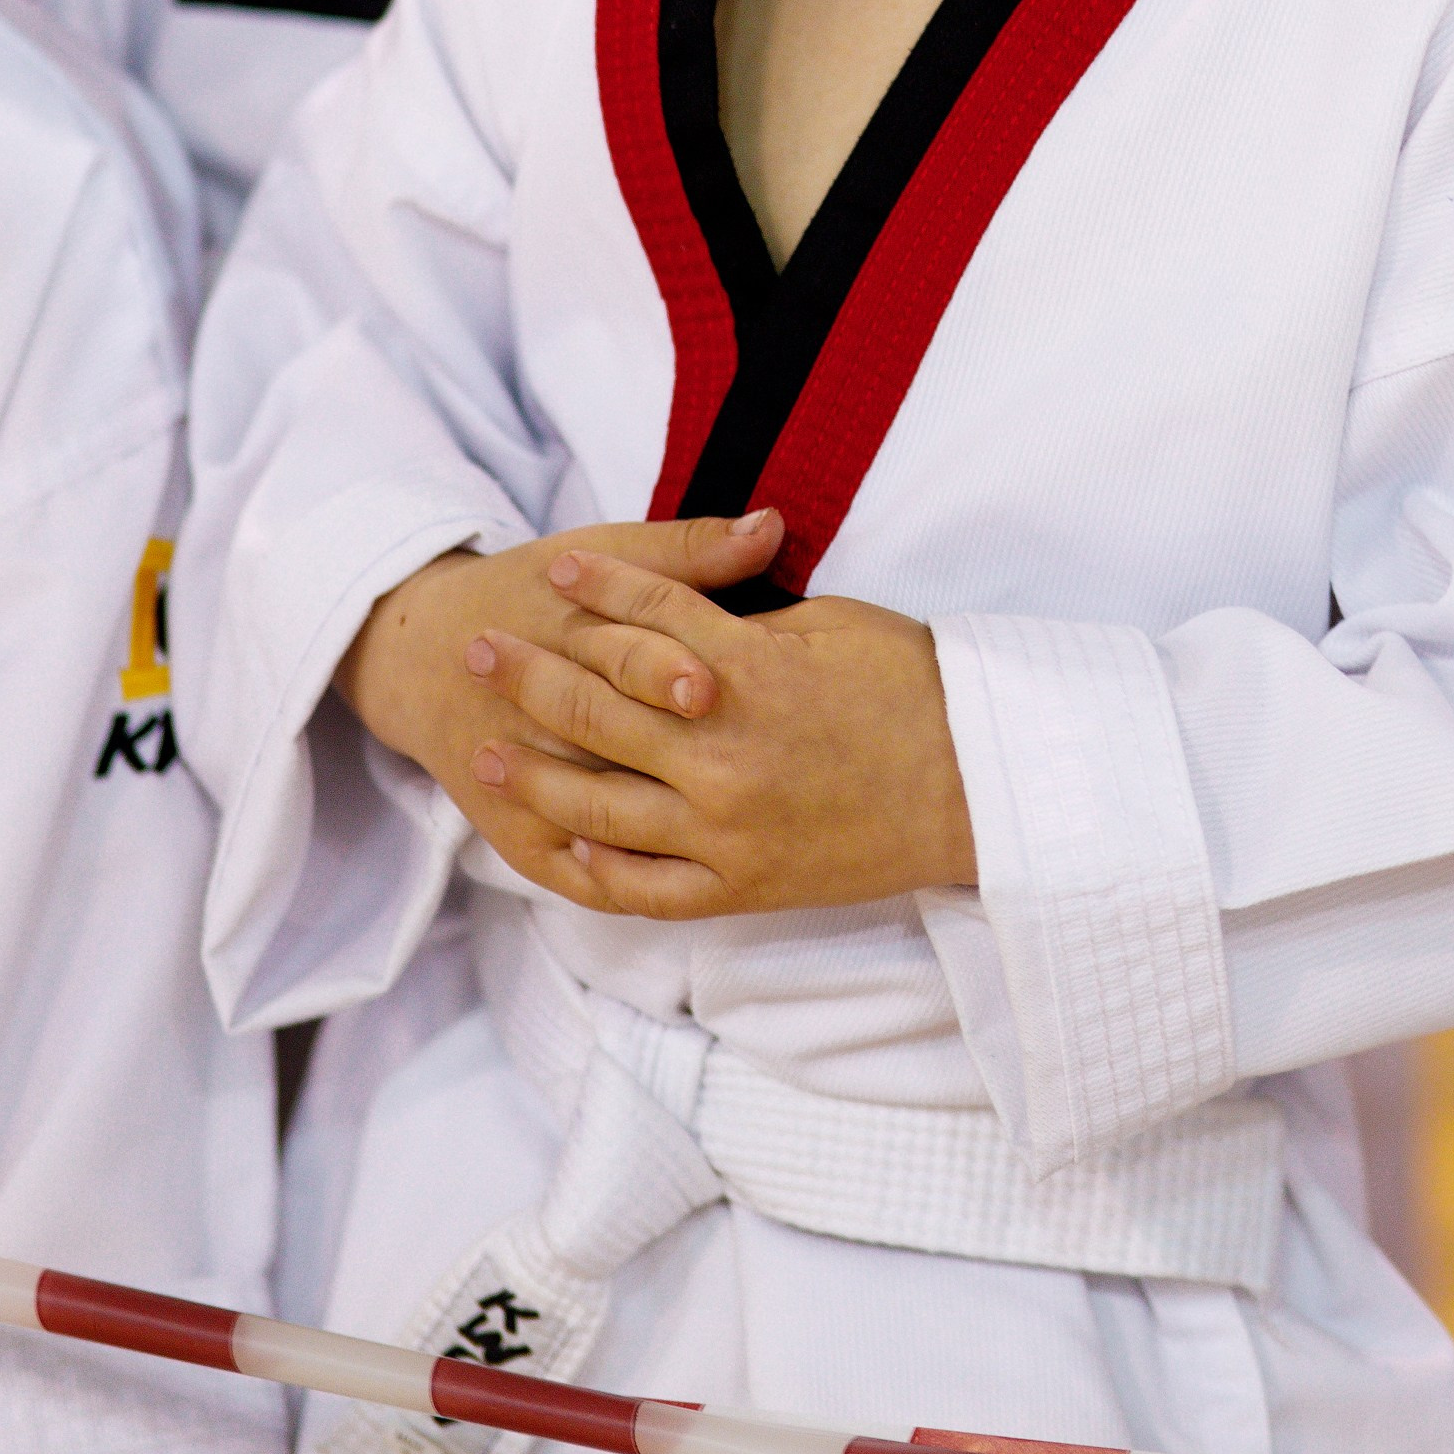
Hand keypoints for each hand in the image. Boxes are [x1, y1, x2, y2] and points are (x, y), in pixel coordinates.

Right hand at [334, 514, 787, 901]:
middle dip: (666, 752)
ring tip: (719, 831)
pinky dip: (628, 883)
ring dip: (658, 830)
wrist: (430, 659)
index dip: (663, 671)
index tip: (707, 687)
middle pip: (609, 741)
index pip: (618, 659)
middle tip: (722, 760)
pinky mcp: (526, 842)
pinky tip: (686, 878)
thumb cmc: (535, 595)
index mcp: (563, 639)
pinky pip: (585, 880)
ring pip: (600, 820)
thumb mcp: (602, 554)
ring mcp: (529, 791)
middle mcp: (541, 722)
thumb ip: (688, 550)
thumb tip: (773, 524)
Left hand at [463, 540, 978, 918]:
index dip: (595, 586)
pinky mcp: (740, 886)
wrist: (977, 790)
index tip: (551, 567)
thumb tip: (697, 607)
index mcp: (750, 673)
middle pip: (599, 704)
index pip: (648, 616)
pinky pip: (644, 887)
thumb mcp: (837, 625)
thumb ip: (755, 616)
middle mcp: (723, 752)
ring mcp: (725, 829)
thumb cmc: (919, 691)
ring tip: (485, 747)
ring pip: (600, 802)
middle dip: (530, 670)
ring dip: (534, 770)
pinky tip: (559, 844)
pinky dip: (594, 866)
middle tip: (476, 649)